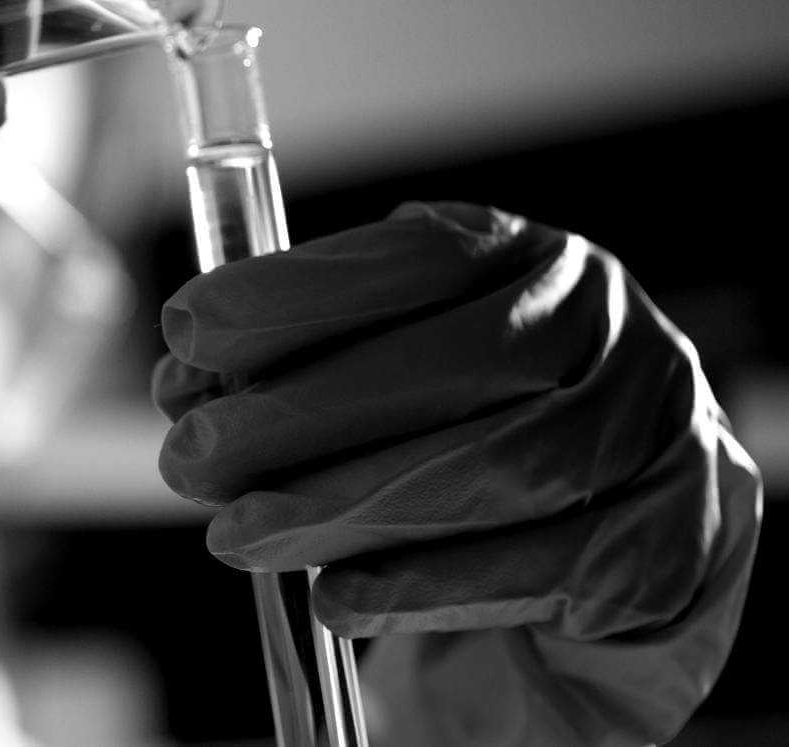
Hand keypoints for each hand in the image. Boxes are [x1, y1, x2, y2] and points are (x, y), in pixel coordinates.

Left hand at [154, 202, 760, 744]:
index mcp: (527, 258)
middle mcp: (601, 326)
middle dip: (299, 414)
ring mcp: (651, 428)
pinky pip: (541, 568)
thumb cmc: (473, 423)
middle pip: (451, 365)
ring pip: (496, 468)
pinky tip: (334, 596)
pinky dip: (424, 586)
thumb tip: (187, 384)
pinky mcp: (665, 539)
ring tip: (236, 534)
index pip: (417, 256)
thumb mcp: (401, 355)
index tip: (187, 329)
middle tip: (191, 457)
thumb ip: (310, 356)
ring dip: (344, 507)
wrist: (628, 516)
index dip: (294, 292)